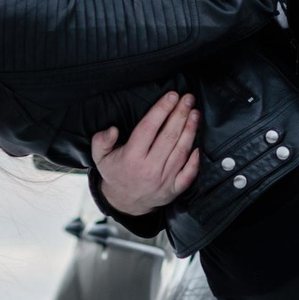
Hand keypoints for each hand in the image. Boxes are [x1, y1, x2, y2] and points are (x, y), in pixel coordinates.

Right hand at [92, 91, 199, 215]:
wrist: (125, 203)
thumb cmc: (115, 173)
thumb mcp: (100, 157)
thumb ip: (101, 141)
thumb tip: (112, 129)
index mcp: (131, 157)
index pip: (148, 128)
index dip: (161, 110)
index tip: (172, 96)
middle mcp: (149, 168)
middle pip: (169, 136)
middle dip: (180, 114)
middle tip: (188, 99)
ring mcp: (163, 180)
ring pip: (181, 151)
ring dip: (190, 130)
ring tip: (195, 113)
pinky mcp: (174, 190)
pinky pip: (189, 173)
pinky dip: (195, 159)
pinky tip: (198, 143)